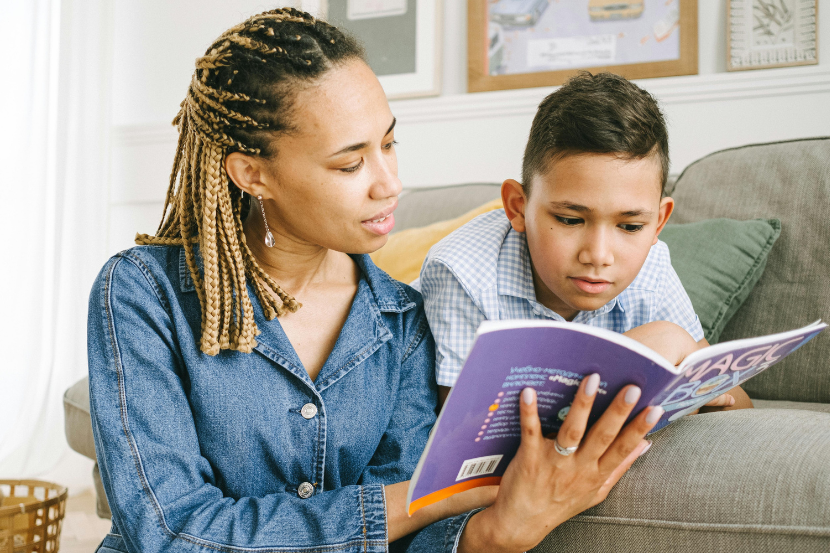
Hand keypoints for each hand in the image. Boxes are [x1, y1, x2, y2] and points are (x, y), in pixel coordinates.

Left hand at [458, 376, 661, 552]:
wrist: (522, 522)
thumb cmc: (560, 503)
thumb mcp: (596, 491)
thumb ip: (619, 467)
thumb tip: (645, 444)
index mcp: (596, 474)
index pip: (623, 448)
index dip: (639, 429)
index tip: (655, 408)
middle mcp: (578, 468)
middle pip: (603, 436)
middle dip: (618, 412)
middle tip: (632, 388)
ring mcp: (554, 463)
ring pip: (572, 431)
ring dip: (582, 405)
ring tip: (592, 381)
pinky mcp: (529, 458)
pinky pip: (530, 432)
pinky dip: (529, 413)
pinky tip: (529, 393)